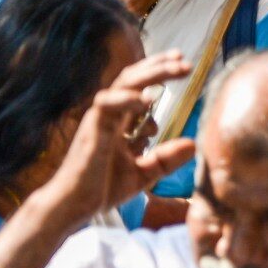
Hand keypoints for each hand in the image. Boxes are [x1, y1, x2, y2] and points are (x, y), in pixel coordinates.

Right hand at [36, 52, 195, 224]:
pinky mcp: (91, 129)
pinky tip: (148, 100)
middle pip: (133, 79)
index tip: (183, 65)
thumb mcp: (143, 173)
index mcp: (120, 120)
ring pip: (123, 84)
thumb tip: (193, 144)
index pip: (139, 86)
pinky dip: (127, 99)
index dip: (159, 72)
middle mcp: (110, 114)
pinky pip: (107, 104)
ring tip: (175, 68)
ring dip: (150, 74)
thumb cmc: (102, 188)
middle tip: (184, 61)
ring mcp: (99, 119)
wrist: (74, 206)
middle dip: (159, 67)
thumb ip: (166, 159)